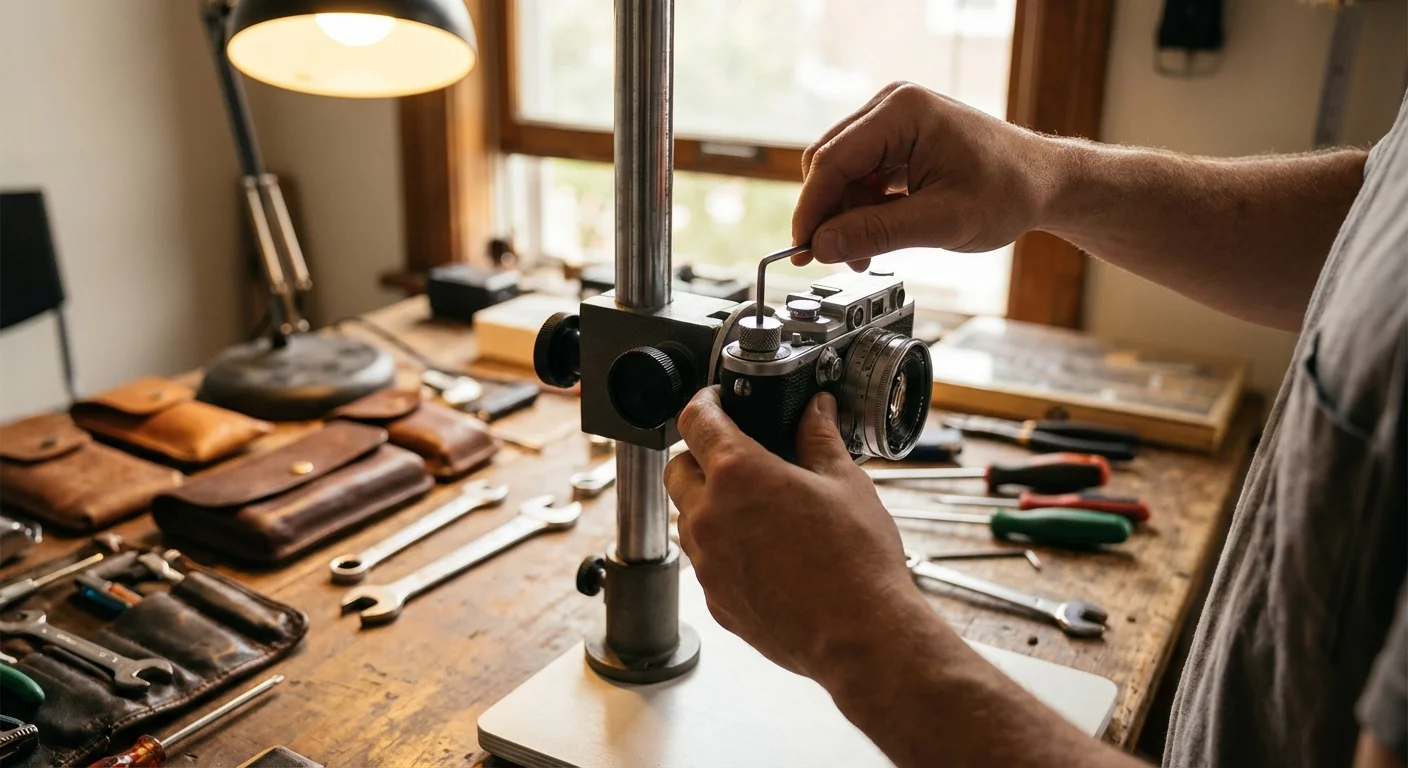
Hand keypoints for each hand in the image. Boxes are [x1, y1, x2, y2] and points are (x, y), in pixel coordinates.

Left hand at [664, 387, 919, 678]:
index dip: (705, 402)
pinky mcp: (715, 599)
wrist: (861, 635)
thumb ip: (819, 440)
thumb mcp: (846, 484)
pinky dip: (722, 548)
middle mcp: (709, 517)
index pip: (697, 420)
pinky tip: (763, 553)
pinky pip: (705, 561)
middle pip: (678, 468)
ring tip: (755, 508)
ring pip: (687, 518)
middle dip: (699, 455)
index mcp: (739, 475)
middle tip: (736, 456)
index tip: (716, 401)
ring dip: (708, 504)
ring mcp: (706, 563)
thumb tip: (816, 411)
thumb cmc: (858, 562)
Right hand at [791, 81, 1060, 267]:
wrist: (1043, 183)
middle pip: (829, 165)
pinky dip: (861, 210)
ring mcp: (893, 121)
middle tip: (834, 259)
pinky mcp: (896, 139)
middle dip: (828, 216)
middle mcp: (891, 106)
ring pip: (841, 174)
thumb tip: (822, 246)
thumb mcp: (941, 222)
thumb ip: (877, 232)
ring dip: (845, 217)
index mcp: (902, 112)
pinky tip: (876, 237)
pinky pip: (860, 176)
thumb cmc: (1008, 191)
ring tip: (864, 256)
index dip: (811, 210)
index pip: (832, 161)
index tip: (801, 250)